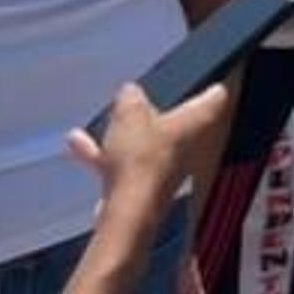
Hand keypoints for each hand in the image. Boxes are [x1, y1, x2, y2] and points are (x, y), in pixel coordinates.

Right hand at [66, 79, 231, 210]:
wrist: (127, 213)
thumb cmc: (139, 158)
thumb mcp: (130, 113)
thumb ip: (131, 98)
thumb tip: (131, 92)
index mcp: (194, 123)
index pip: (215, 99)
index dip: (213, 87)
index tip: (213, 80)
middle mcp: (186, 149)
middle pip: (178, 123)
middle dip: (158, 112)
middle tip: (145, 99)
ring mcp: (165, 172)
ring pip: (146, 145)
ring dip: (121, 135)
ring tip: (100, 121)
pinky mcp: (144, 190)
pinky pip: (125, 166)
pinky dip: (104, 156)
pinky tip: (78, 145)